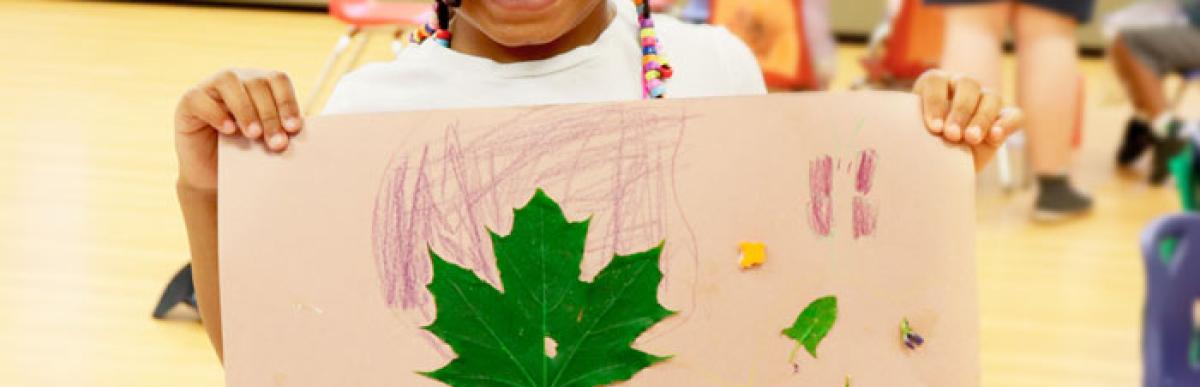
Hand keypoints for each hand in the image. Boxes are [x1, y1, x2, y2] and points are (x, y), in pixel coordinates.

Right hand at [174, 68, 301, 190]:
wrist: (212, 175)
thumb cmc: (245, 154)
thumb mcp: (267, 140)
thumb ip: (283, 129)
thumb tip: (305, 126)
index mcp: (259, 84)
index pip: (278, 80)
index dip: (288, 102)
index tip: (294, 128)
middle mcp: (236, 79)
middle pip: (257, 83)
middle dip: (270, 114)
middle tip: (277, 143)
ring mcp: (210, 86)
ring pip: (230, 82)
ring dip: (246, 109)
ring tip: (254, 135)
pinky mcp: (189, 100)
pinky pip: (201, 98)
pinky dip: (216, 113)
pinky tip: (229, 130)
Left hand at [912, 69, 1023, 170]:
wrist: (939, 165)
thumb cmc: (920, 146)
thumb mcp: (912, 135)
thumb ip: (911, 126)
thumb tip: (909, 129)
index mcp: (935, 84)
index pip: (936, 81)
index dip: (935, 102)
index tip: (933, 127)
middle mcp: (960, 86)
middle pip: (967, 85)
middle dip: (960, 111)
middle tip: (951, 135)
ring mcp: (984, 99)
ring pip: (991, 97)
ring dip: (981, 118)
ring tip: (971, 139)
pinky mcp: (1003, 117)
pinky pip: (1014, 114)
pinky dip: (1007, 123)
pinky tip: (995, 136)